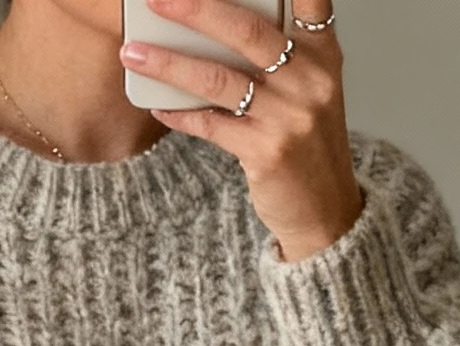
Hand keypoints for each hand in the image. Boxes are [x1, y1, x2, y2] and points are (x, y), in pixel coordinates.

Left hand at [120, 0, 363, 262]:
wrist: (325, 210)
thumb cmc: (308, 143)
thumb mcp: (309, 89)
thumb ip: (278, 54)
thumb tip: (209, 28)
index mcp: (322, 53)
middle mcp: (310, 79)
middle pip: (246, 30)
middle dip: (196, 10)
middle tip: (158, 1)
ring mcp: (289, 117)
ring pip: (218, 78)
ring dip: (170, 64)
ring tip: (133, 54)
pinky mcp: (266, 153)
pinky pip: (210, 125)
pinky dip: (180, 113)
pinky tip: (156, 104)